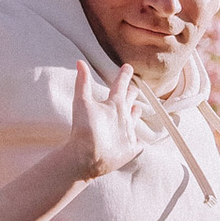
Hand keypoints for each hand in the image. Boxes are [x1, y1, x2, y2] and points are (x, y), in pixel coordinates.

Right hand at [64, 58, 149, 183]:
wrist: (87, 157)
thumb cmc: (83, 129)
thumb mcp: (80, 102)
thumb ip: (82, 82)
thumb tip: (81, 63)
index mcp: (115, 104)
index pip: (121, 84)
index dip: (124, 74)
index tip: (128, 67)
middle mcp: (126, 116)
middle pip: (132, 99)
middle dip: (132, 92)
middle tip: (132, 88)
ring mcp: (130, 133)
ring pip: (136, 117)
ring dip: (135, 111)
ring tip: (134, 109)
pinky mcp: (132, 149)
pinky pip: (138, 142)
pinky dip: (136, 139)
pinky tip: (134, 139)